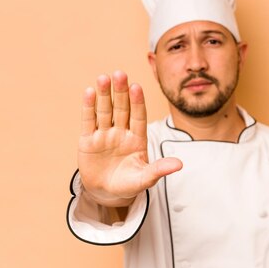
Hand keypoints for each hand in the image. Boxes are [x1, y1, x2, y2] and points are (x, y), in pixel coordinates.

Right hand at [78, 70, 182, 207]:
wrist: (106, 193)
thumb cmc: (128, 185)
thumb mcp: (144, 179)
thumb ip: (159, 170)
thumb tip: (180, 165)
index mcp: (137, 138)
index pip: (138, 117)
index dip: (137, 102)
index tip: (136, 87)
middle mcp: (121, 132)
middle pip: (121, 109)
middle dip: (121, 92)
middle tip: (120, 74)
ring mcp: (104, 135)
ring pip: (105, 111)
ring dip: (104, 94)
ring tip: (104, 78)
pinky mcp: (88, 140)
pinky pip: (89, 121)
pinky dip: (89, 107)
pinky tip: (90, 92)